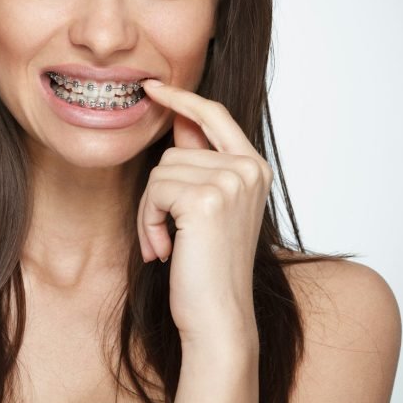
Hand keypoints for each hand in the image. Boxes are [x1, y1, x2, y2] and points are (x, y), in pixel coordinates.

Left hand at [136, 79, 272, 348]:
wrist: (218, 315)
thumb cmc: (208, 267)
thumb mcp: (208, 208)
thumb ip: (198, 165)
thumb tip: (179, 119)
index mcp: (254, 167)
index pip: (214, 115)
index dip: (182, 98)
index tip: (152, 86)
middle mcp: (248, 169)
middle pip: (172, 151)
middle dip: (157, 194)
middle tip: (167, 234)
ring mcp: (231, 180)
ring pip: (159, 172)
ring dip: (151, 212)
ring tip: (169, 245)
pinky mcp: (207, 198)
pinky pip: (154, 191)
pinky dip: (149, 222)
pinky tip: (166, 250)